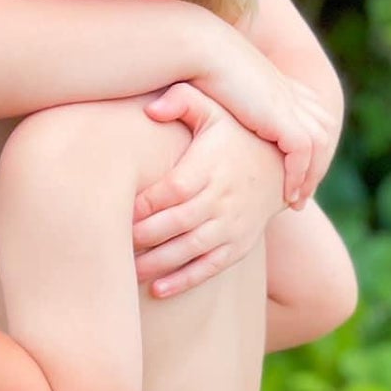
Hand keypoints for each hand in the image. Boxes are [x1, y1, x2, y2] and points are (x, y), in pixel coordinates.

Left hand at [134, 85, 286, 296]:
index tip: (116, 209)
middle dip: (143, 236)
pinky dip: (183, 281)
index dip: (143, 204)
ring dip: (156, 264)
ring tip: (125, 272)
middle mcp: (223, 199)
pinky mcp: (239, 246)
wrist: (280, 165)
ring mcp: (232, 226)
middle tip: (109, 242)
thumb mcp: (215, 110)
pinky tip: (157, 291)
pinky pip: (210, 268)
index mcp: (210, 168)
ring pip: (190, 250)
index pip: (172, 190)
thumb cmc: (233, 135)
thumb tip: (151, 107)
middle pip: (177, 223)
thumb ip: (184, 100)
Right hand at [205, 40, 335, 205]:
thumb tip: (213, 122)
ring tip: (296, 201)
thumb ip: (229, 106)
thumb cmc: (199, 69)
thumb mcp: (218, 93)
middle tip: (300, 195)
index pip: (308, 120)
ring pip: (318, 148)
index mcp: (281, 86)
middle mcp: (292, 95)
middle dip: (314, 166)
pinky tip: (288, 194)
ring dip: (310, 176)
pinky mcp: (285, 119)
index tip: (291, 175)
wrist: (201, 52)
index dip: (305, 150)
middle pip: (320, 134)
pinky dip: (298, 176)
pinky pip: (302, 155)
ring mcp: (291, 107)